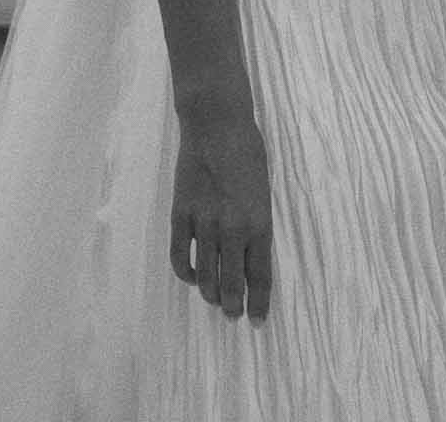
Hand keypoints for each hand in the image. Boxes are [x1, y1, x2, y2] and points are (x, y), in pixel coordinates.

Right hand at [170, 110, 272, 323]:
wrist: (216, 125)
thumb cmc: (248, 151)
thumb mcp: (264, 189)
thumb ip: (257, 223)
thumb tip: (251, 254)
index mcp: (259, 221)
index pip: (260, 274)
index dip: (259, 302)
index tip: (259, 321)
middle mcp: (232, 228)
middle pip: (232, 283)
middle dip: (234, 306)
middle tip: (234, 316)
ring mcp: (203, 224)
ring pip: (206, 277)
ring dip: (211, 294)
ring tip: (216, 300)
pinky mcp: (181, 216)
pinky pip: (181, 257)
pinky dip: (187, 273)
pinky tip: (194, 276)